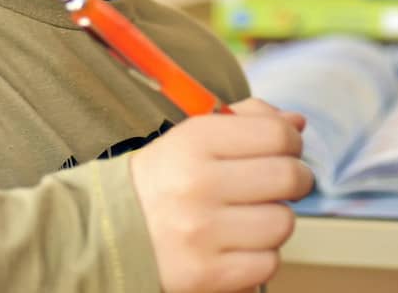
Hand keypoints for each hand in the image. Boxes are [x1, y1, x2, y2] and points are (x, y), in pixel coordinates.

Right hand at [131, 98, 313, 292]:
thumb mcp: (192, 138)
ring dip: (273, 223)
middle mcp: (198, 184)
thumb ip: (247, 121)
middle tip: (278, 187)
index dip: (291, 144)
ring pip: (282, 223)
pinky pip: (267, 264)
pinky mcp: (204, 275)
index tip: (283, 153)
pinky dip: (258, 259)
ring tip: (248, 220)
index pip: (278, 134)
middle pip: (289, 177)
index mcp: (195, 141)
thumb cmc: (160, 183)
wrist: (100, 236)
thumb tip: (297, 123)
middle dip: (294, 182)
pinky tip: (235, 248)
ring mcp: (201, 232)